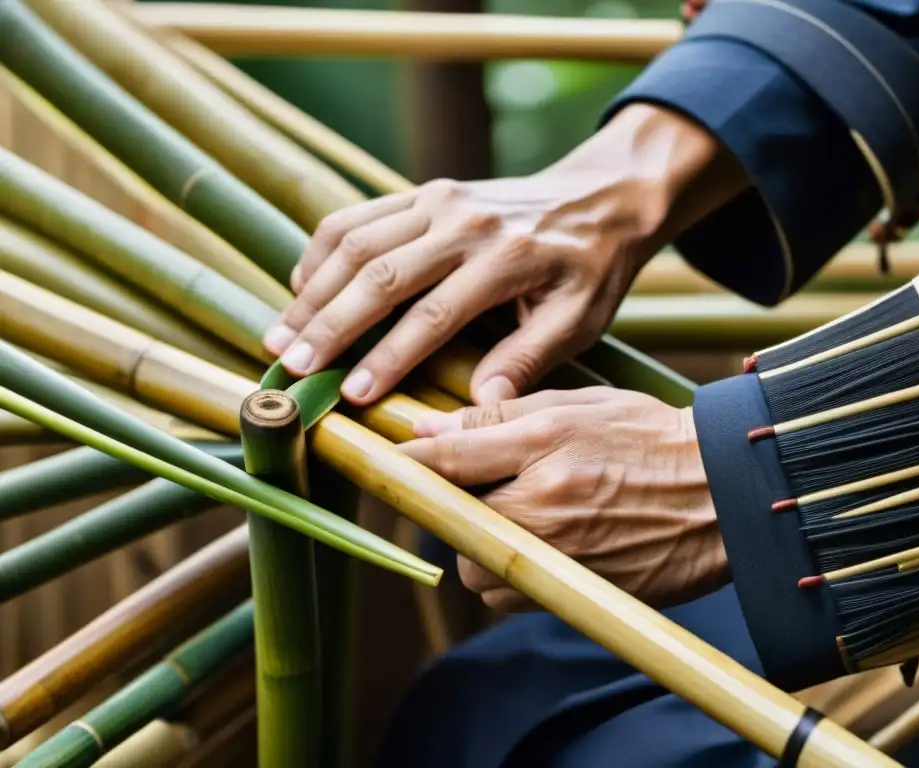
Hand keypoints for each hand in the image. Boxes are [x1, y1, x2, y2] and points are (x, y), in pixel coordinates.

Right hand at [264, 104, 745, 405]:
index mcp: (507, 258)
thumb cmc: (590, 268)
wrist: (600, 198)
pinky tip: (303, 289)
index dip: (389, 356)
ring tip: (281, 336)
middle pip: (379, 274)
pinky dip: (322, 251)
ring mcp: (438, 200)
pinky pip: (358, 215)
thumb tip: (481, 403)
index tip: (353, 395)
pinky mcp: (423, 191)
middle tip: (291, 368)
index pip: (434, 313)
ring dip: (313, 290)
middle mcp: (464, 222)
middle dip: (330, 325)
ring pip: (356, 240)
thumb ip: (530, 357)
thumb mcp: (579, 318)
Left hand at [399, 387, 729, 611]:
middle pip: (450, 518)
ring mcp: (557, 555)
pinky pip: (507, 595)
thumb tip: (429, 426)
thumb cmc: (652, 438)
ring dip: (478, 545)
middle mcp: (544, 505)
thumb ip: (501, 417)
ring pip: (473, 567)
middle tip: (478, 485)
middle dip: (451, 504)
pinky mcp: (570, 593)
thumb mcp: (579, 405)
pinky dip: (507, 575)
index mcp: (544, 445)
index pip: (448, 456)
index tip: (379, 455)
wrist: (724, 495)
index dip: (404, 459)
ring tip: (519, 516)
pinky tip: (540, 546)